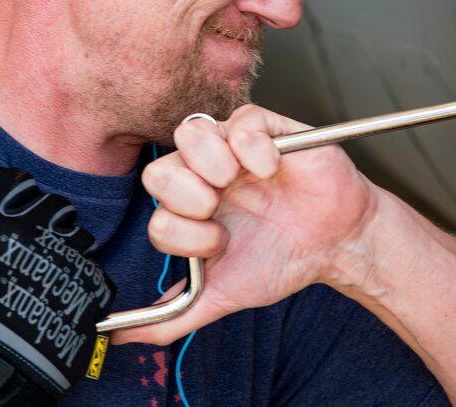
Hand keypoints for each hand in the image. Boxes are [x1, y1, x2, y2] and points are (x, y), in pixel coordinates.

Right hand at [0, 135, 115, 405]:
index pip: (18, 184)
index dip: (11, 206)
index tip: (2, 230)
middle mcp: (35, 223)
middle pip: (51, 205)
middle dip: (39, 225)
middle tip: (20, 256)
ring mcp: (67, 249)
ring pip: (74, 232)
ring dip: (59, 248)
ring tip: (35, 277)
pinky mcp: (92, 275)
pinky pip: (90, 261)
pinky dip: (76, 274)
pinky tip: (53, 291)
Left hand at [117, 105, 377, 344]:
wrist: (337, 245)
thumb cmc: (283, 260)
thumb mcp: (223, 294)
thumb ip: (174, 316)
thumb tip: (118, 337)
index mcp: (190, 207)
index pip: (153, 207)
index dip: (179, 229)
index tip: (217, 245)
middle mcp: (206, 173)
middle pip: (160, 166)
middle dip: (185, 197)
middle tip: (218, 210)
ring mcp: (235, 148)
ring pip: (191, 130)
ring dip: (210, 163)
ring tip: (240, 182)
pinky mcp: (269, 128)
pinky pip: (241, 119)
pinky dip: (252, 146)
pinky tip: (272, 168)